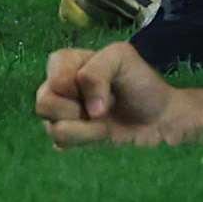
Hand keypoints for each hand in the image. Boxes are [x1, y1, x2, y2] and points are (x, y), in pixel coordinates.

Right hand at [37, 41, 181, 147]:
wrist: (158, 118)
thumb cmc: (140, 83)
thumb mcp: (122, 58)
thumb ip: (98, 71)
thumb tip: (90, 110)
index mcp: (66, 63)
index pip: (54, 74)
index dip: (80, 82)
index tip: (105, 81)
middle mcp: (57, 88)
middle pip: (44, 102)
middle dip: (79, 106)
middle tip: (103, 104)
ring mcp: (58, 115)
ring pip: (52, 127)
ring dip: (86, 126)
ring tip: (104, 119)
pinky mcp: (65, 139)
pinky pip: (60, 143)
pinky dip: (86, 139)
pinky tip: (100, 132)